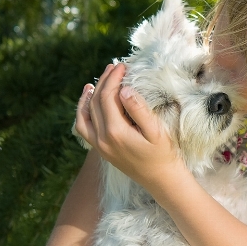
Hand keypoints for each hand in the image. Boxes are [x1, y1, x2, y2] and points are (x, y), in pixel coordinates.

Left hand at [74, 62, 182, 188]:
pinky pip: (83, 127)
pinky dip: (83, 111)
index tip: (123, 66)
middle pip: (96, 102)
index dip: (114, 78)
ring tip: (101, 79)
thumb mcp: (156, 131)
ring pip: (86, 114)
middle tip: (115, 67)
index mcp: (116, 132)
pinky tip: (89, 99)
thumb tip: (124, 89)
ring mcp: (99, 145)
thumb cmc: (163, 154)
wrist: (161, 180)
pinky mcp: (100, 149)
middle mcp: (102, 139)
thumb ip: (139, 109)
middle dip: (105, 81)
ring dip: (91, 94)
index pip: (108, 96)